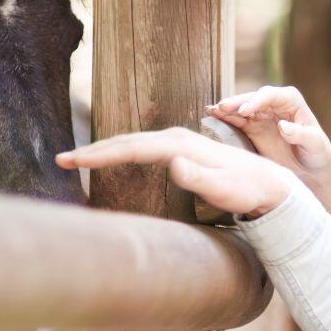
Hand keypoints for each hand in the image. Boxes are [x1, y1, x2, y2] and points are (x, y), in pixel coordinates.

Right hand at [56, 127, 297, 218]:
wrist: (270, 185)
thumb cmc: (248, 192)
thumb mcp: (227, 190)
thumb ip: (201, 178)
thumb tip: (173, 163)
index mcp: (181, 146)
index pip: (132, 148)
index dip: (100, 155)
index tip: (72, 161)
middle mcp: (177, 138)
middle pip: (126, 141)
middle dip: (93, 151)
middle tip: (60, 160)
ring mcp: (178, 142)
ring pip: (132, 143)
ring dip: (103, 151)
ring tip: (75, 160)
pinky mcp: (181, 150)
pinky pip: (142, 149)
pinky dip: (120, 153)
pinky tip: (108, 161)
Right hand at [207, 86, 330, 184]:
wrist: (310, 167)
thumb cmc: (317, 153)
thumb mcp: (315, 144)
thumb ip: (301, 134)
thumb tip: (283, 125)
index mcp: (291, 100)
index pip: (271, 95)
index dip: (257, 101)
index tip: (245, 111)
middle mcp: (274, 103)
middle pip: (253, 98)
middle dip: (238, 102)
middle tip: (223, 108)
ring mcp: (261, 114)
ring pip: (241, 107)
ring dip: (227, 108)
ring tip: (212, 110)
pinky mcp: (252, 126)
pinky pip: (236, 119)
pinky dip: (224, 117)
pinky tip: (211, 115)